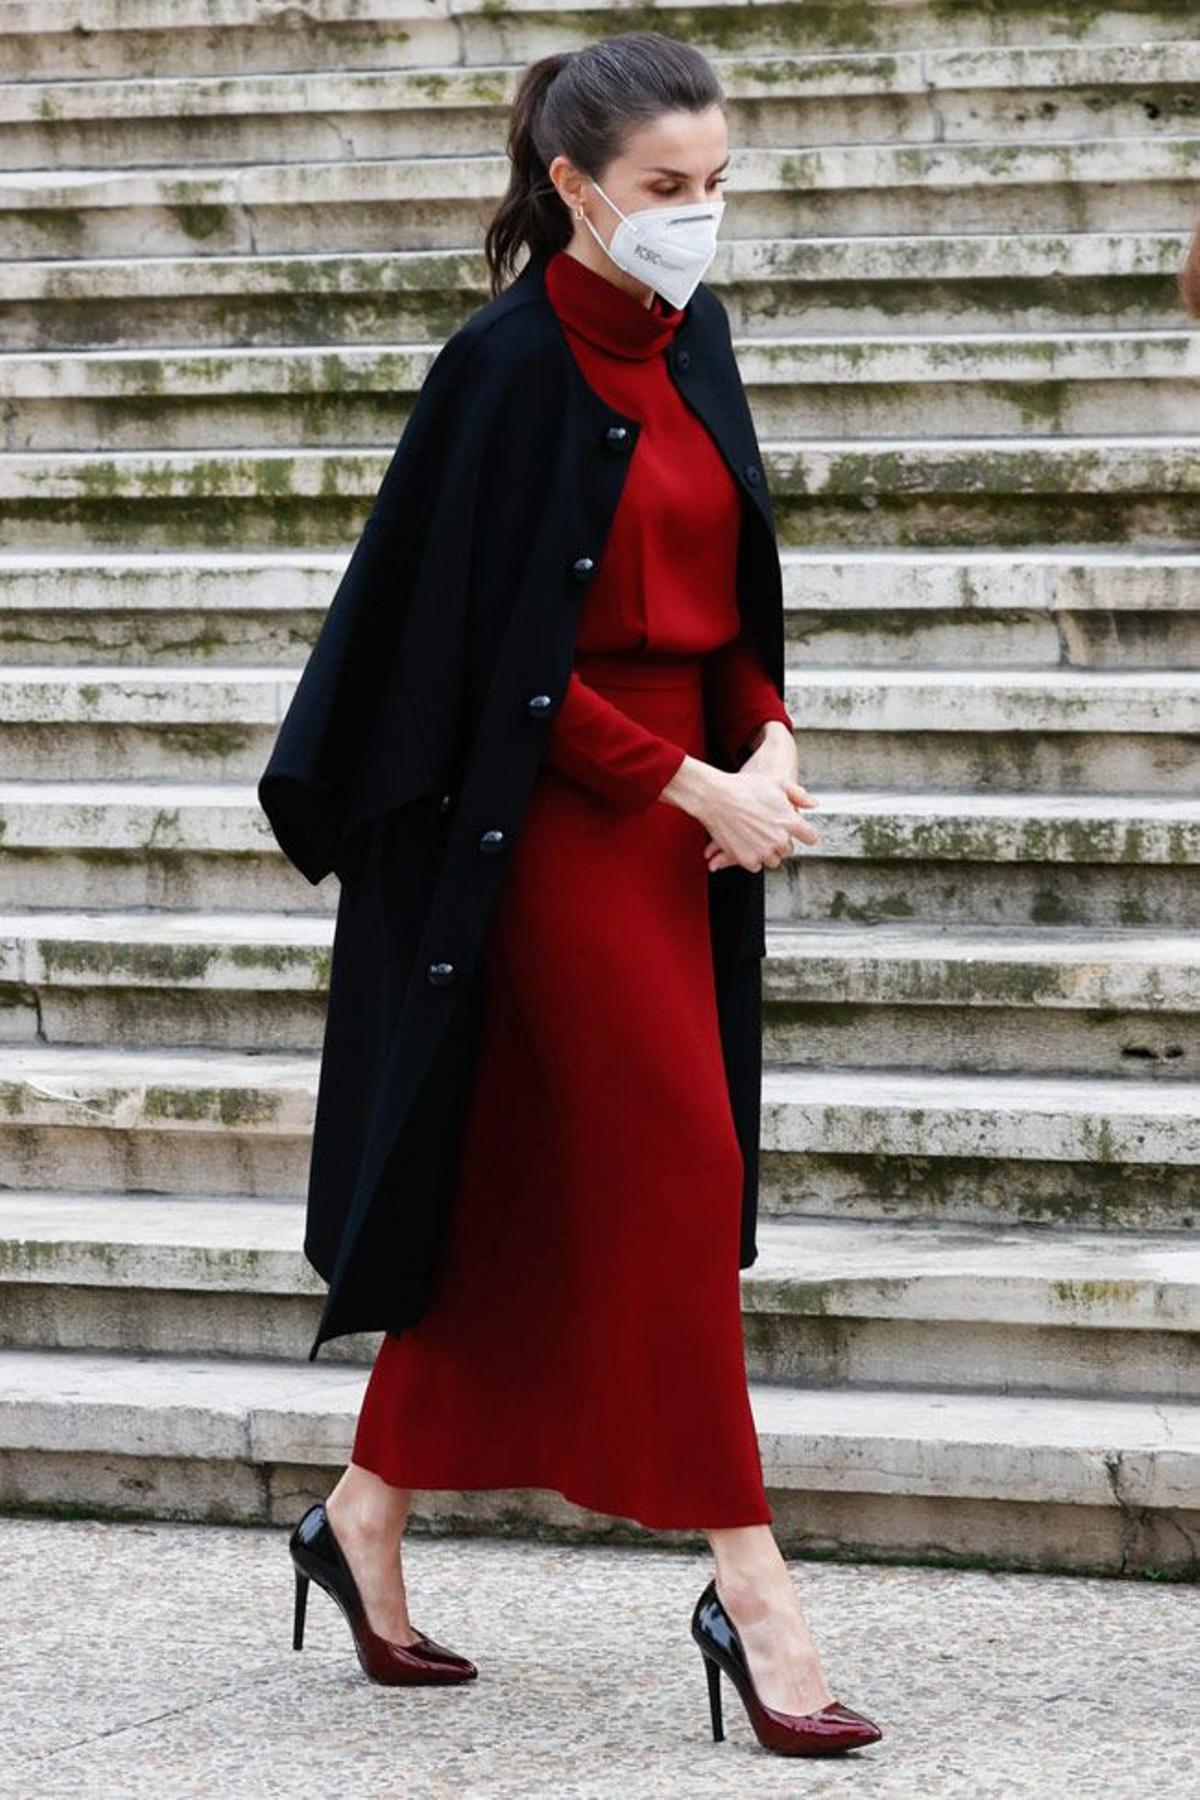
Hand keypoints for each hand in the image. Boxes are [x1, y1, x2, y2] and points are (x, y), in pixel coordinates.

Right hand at [660, 744, 819, 873]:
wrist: (716, 797)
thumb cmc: (744, 787)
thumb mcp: (777, 783)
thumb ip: (798, 795)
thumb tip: (813, 804)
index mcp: (790, 821)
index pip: (811, 838)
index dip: (806, 835)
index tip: (800, 834)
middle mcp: (779, 839)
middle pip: (789, 850)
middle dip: (781, 842)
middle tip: (768, 830)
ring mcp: (762, 851)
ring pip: (773, 860)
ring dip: (767, 852)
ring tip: (756, 836)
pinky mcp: (747, 859)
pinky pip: (756, 866)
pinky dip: (752, 858)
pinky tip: (746, 844)